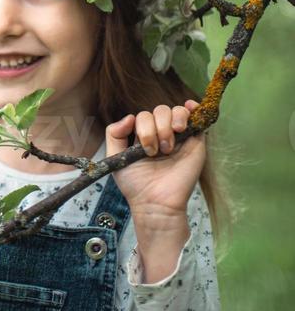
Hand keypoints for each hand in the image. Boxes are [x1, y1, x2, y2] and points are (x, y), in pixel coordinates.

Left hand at [105, 100, 205, 219]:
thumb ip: (114, 134)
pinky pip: (196, 116)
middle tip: (155, 151)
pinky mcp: (195, 142)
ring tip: (168, 146)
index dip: (143, 126)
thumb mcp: (116, 157)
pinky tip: (188, 109)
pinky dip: (191, 108)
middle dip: (154, 129)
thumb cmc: (135, 184)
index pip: (144, 116)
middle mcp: (163, 133)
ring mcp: (180, 137)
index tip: (143, 147)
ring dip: (169, 124)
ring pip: (175, 111)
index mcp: (145, 135)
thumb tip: (129, 117)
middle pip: (159, 111)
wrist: (155, 203)